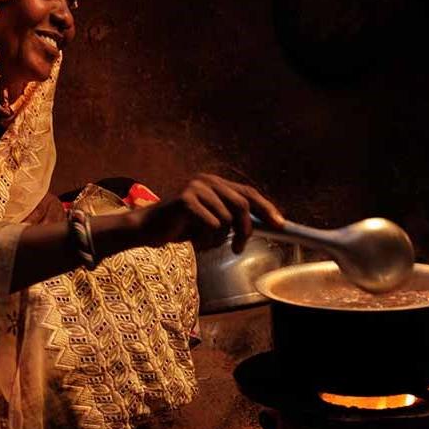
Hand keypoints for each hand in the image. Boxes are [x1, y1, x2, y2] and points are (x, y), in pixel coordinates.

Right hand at [130, 173, 284, 252]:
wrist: (148, 229)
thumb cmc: (181, 227)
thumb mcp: (211, 221)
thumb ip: (232, 219)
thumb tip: (266, 225)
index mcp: (215, 183)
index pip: (248, 193)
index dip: (266, 208)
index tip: (280, 225)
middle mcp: (207, 180)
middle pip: (242, 205)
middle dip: (245, 231)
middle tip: (238, 248)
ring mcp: (196, 187)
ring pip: (227, 219)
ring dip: (218, 239)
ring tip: (203, 242)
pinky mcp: (186, 199)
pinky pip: (212, 224)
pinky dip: (205, 238)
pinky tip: (192, 239)